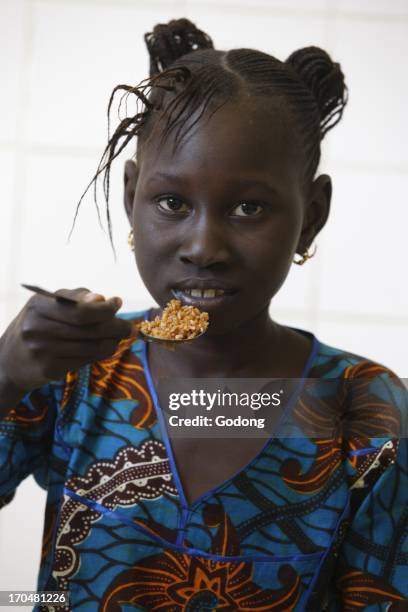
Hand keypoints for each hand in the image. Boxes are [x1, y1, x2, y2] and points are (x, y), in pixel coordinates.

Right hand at [0, 288, 131, 399]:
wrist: (9, 360)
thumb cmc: (37, 325)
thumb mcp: (48, 304)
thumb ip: (76, 297)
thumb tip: (102, 298)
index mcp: (38, 306)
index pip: (81, 310)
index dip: (105, 309)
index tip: (117, 303)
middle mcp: (38, 329)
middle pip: (91, 330)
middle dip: (116, 327)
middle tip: (129, 326)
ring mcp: (43, 352)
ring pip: (93, 347)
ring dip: (113, 341)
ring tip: (119, 336)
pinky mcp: (50, 370)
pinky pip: (86, 360)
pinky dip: (101, 353)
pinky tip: (106, 347)